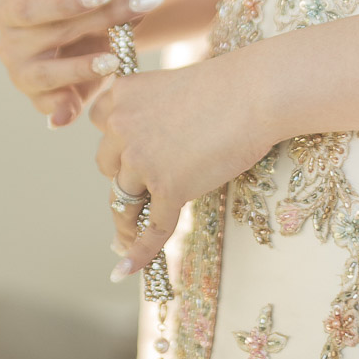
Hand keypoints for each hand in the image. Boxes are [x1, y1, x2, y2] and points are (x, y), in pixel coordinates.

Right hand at [0, 0, 165, 128]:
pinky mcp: (38, 99)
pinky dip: (61, 110)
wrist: (77, 46)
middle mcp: (8, 43)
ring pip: (45, 73)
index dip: (67, 1)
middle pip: (54, 33)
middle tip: (138, 9)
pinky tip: (74, 111)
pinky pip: (48, 106)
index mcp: (12, 9)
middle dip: (101, 20)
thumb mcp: (97, 2)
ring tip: (113, 61)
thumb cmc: (79, 16)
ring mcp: (20, 74)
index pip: (32, 5)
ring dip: (80, 67)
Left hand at [92, 43, 276, 277]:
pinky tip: (124, 270)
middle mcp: (121, 126)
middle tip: (145, 189)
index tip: (126, 154)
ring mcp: (142, 159)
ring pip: (123, 199)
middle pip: (108, 166)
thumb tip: (143, 164)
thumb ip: (152, 118)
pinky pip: (151, 228)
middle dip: (125, 178)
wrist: (257, 92)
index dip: (116, 142)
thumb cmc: (228, 88)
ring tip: (127, 237)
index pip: (100, 125)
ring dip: (127, 218)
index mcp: (121, 96)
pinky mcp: (168, 187)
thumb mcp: (172, 90)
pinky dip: (138, 252)